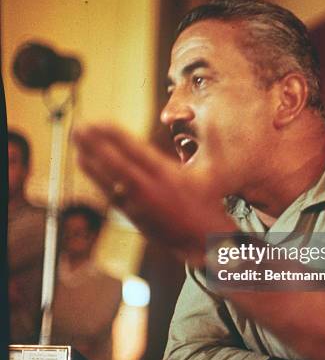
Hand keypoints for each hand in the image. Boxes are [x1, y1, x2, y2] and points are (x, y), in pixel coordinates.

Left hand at [73, 124, 234, 263]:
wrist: (204, 241)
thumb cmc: (208, 203)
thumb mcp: (212, 171)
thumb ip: (210, 141)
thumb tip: (209, 118)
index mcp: (168, 175)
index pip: (135, 150)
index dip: (114, 136)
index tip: (99, 122)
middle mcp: (150, 188)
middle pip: (115, 163)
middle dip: (94, 144)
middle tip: (78, 127)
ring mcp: (138, 203)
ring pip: (107, 179)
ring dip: (89, 159)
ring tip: (75, 141)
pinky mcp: (132, 215)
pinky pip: (108, 193)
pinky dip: (95, 177)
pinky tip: (85, 164)